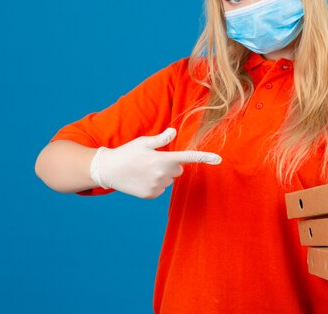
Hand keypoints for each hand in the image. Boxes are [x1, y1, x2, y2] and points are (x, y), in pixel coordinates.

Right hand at [90, 127, 221, 198]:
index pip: (188, 157)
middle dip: (170, 164)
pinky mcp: (151, 195)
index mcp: (162, 158)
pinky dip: (155, 184)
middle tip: (152, 160)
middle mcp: (162, 174)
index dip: (205, 157)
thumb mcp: (143, 142)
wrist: (108, 170)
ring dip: (161, 174)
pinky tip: (141, 179)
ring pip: (169, 179)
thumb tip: (174, 132)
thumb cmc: (126, 152)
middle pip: (178, 169)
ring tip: (143, 169)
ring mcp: (157, 186)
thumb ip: (161, 139)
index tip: (219, 159)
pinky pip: (161, 188)